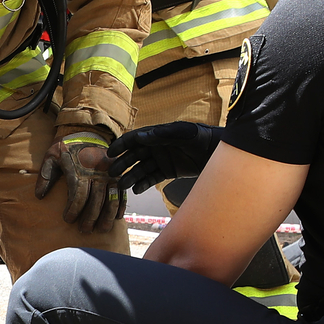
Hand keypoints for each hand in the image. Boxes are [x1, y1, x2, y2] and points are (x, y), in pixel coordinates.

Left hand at [35, 134, 122, 229]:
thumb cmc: (66, 148)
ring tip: (101, 229)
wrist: (87, 132)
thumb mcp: (51, 157)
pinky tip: (116, 218)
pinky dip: (120, 206)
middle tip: (84, 230)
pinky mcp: (118, 174)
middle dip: (90, 218)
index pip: (78, 195)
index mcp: (79, 170)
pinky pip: (122, 192)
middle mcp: (97, 173)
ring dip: (106, 216)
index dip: (73, 210)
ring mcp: (110, 174)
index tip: (68, 220)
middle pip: (95, 201)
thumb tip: (39, 196)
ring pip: (111, 199)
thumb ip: (45, 176)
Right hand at [107, 121, 221, 195]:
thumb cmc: (199, 137)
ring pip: (141, 169)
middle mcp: (155, 147)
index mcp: (156, 135)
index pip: (133, 139)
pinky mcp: (167, 171)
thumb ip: (161, 135)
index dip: (120, 146)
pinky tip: (136, 190)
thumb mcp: (181, 133)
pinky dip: (143, 184)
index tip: (109, 154)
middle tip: (112, 173)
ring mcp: (161, 160)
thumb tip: (141, 137)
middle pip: (134, 156)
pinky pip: (152, 178)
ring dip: (130, 177)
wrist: (214, 152)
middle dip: (122, 164)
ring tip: (122, 185)